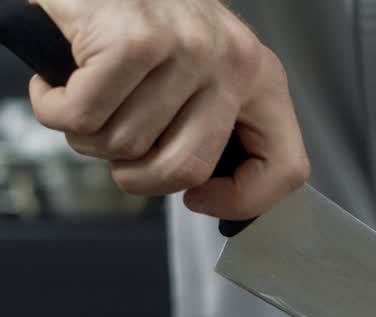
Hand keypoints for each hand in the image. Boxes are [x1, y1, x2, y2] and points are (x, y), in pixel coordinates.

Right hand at [29, 0, 308, 218]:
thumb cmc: (142, 20)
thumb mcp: (204, 72)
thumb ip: (218, 124)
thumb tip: (211, 194)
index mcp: (261, 76)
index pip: (285, 167)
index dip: (241, 200)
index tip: (199, 198)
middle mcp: (232, 61)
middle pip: (187, 169)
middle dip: (137, 176)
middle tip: (117, 147)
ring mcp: (185, 48)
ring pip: (126, 145)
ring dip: (88, 135)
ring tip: (86, 97)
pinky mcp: (132, 39)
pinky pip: (83, 117)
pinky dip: (54, 109)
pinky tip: (59, 84)